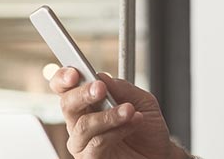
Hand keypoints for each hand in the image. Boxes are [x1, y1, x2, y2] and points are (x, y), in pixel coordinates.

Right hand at [50, 67, 186, 158]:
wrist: (160, 153)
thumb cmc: (147, 128)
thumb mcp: (142, 100)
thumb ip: (121, 88)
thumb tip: (101, 77)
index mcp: (87, 103)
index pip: (65, 88)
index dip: (63, 78)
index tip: (75, 73)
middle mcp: (80, 122)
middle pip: (67, 104)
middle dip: (83, 93)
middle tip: (100, 89)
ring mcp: (83, 143)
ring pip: (84, 125)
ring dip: (108, 115)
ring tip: (129, 110)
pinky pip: (97, 143)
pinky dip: (116, 131)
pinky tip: (131, 124)